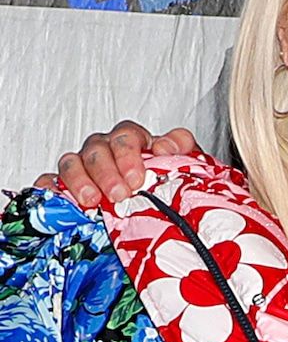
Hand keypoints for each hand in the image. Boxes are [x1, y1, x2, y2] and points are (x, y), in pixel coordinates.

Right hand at [32, 120, 197, 206]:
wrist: (160, 205)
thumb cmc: (166, 179)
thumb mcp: (183, 161)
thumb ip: (180, 146)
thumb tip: (165, 148)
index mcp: (132, 141)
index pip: (126, 136)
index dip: (128, 155)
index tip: (137, 178)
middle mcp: (105, 150)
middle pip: (97, 150)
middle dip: (106, 173)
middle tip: (119, 194)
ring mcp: (83, 167)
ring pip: (71, 163)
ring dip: (79, 181)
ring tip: (92, 200)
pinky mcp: (66, 186)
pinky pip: (51, 181)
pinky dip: (50, 188)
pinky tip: (57, 198)